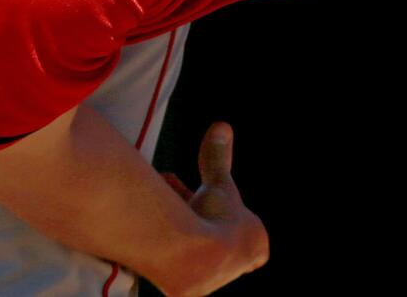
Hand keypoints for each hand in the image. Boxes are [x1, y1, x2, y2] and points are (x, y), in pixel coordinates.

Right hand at [158, 122, 269, 295]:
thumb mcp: (217, 183)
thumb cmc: (213, 219)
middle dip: (197, 212)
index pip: (251, 234)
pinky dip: (166, 240)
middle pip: (215, 237)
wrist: (191, 259)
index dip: (230, 212)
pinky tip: (151, 222)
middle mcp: (233, 270)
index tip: (210, 195)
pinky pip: (175, 260)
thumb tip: (222, 126)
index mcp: (254, 247)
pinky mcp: (183, 290)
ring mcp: (209, 283)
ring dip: (180, 222)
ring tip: (160, 199)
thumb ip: (218, 158)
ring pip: (194, 246)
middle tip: (178, 191)